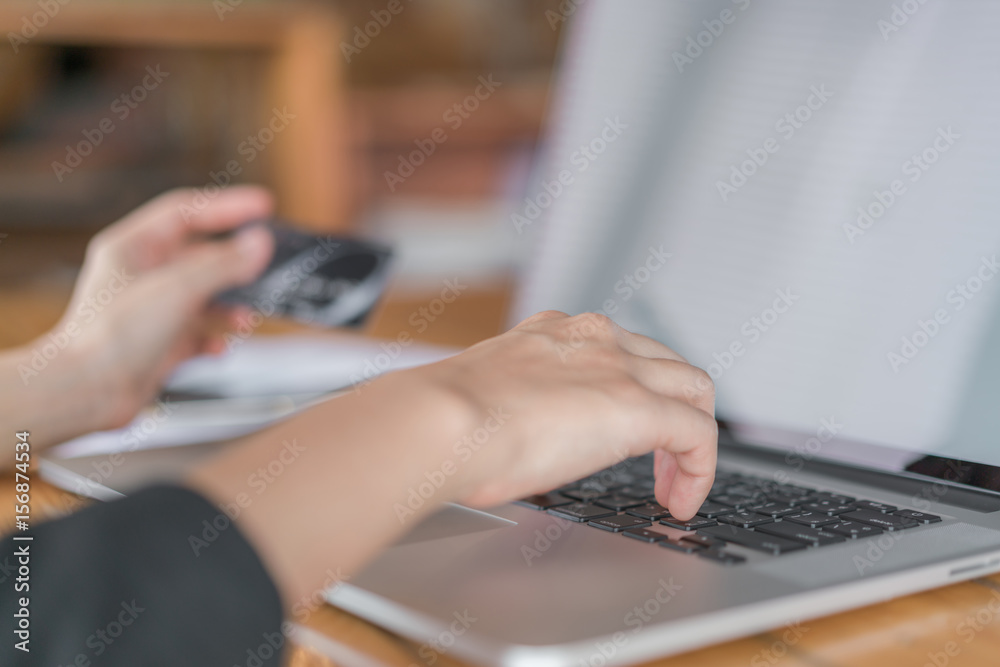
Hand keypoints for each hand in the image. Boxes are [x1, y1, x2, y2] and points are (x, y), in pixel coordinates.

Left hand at [52, 187, 272, 433]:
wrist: (87, 392)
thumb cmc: (112, 336)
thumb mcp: (178, 289)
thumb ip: (224, 264)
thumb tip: (260, 243)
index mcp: (133, 248)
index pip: (186, 211)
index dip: (227, 205)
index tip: (263, 206)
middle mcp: (141, 275)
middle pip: (201, 254)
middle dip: (235, 261)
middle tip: (268, 260)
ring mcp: (152, 310)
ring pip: (204, 295)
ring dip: (230, 304)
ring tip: (247, 315)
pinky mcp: (160, 344)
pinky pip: (199, 333)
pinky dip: (215, 337)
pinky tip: (222, 346)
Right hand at [417, 311, 717, 519]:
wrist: (445, 422)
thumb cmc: (447, 420)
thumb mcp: (489, 394)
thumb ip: (515, 402)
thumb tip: (511, 437)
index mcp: (555, 332)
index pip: (619, 350)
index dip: (632, 391)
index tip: (618, 429)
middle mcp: (594, 338)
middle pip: (668, 364)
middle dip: (673, 410)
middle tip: (660, 459)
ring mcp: (620, 367)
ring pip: (695, 388)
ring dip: (691, 438)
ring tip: (673, 485)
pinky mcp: (639, 406)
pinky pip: (699, 433)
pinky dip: (699, 471)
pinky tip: (678, 502)